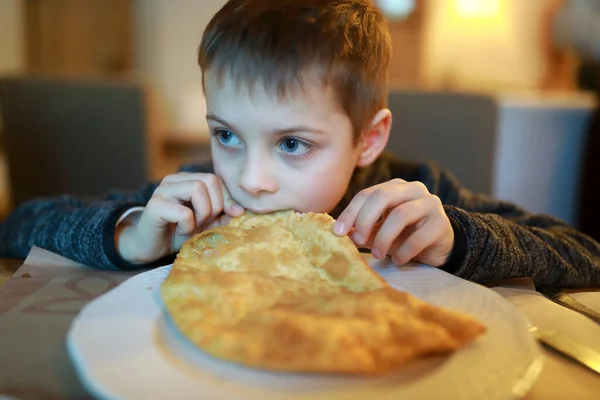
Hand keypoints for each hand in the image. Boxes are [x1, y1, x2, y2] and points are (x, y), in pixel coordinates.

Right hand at [116, 173, 243, 263]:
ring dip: (202, 213)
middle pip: (209, 180)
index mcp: (188, 180)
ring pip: (197, 189)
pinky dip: (188, 225)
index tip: (228, 217)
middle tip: (205, 222)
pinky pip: (184, 212)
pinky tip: (180, 231)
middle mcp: (174, 180)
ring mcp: (162, 190)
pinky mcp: (154, 205)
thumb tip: (240, 211)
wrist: (150, 247)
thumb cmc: (178, 232)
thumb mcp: (206, 223)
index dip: (227, 199)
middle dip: (215, 206)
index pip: (216, 179)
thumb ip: (222, 215)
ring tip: (194, 226)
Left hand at [333, 179, 453, 266]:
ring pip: (400, 215)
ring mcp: (430, 204)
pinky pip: (418, 237)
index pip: (368, 194)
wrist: (437, 247)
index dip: (351, 212)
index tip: (338, 232)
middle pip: (383, 196)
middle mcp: (413, 190)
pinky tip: (398, 260)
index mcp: (395, 187)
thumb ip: (363, 229)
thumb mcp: (380, 231)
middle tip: (357, 241)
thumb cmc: (404, 236)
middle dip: (365, 220)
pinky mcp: (441, 224)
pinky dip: (404, 252)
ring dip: (383, 238)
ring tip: (377, 254)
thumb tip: (341, 233)